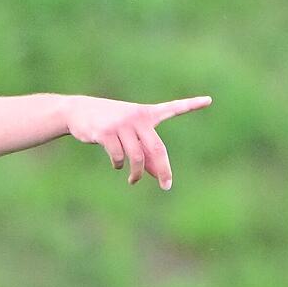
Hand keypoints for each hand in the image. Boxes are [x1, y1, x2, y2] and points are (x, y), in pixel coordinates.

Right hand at [65, 95, 211, 189]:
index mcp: (146, 114)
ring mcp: (122, 124)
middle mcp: (137, 117)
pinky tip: (116, 164)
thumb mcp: (130, 135)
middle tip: (166, 186)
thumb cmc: (109, 123)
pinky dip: (118, 165)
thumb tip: (158, 175)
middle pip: (157, 149)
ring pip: (137, 157)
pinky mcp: (106, 132)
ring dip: (137, 173)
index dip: (191, 105)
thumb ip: (146, 152)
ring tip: (133, 180)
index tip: (209, 100)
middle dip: (164, 170)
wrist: (78, 111)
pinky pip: (118, 156)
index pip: (172, 108)